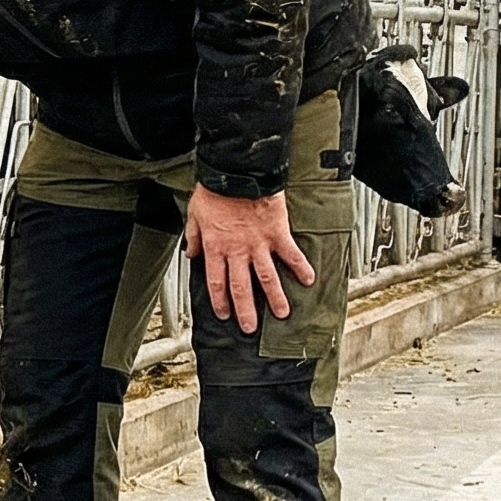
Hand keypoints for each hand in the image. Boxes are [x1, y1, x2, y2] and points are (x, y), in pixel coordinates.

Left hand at [182, 187, 314, 333]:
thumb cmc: (215, 190)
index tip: (224, 314)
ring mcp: (258, 244)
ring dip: (274, 297)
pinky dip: (300, 267)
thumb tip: (191, 253)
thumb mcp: (195, 214)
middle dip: (245, 310)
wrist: (237, 173)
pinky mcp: (277, 233)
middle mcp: (237, 251)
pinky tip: (308, 279)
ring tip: (282, 313)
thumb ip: (194, 237)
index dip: (220, 301)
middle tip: (250, 327)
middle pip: (241, 288)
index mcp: (216, 248)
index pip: (216, 282)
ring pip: (267, 277)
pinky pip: (291, 254)